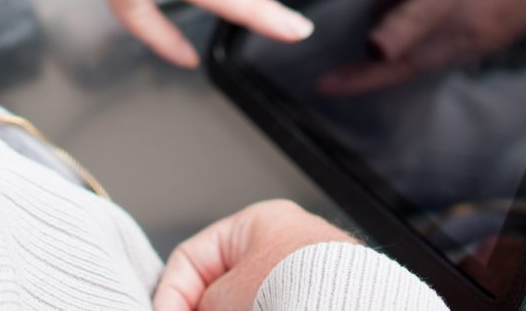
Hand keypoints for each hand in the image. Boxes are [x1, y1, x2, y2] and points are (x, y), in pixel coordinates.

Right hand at [153, 200, 358, 310]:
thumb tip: (183, 309)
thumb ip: (202, 303)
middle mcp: (280, 245)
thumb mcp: (229, 293)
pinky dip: (255, 310)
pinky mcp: (314, 298)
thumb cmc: (304, 284)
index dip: (171, 294)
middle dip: (198, 307)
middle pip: (217, 285)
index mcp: (257, 223)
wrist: (354, 306)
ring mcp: (300, 277)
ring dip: (226, 310)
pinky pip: (270, 304)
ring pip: (243, 299)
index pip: (191, 258)